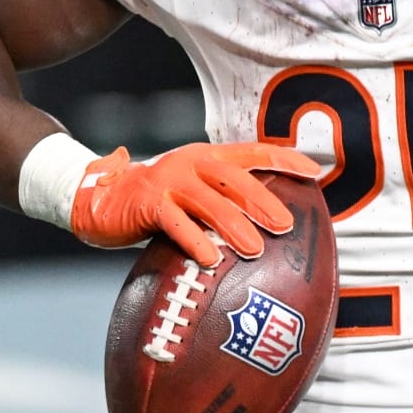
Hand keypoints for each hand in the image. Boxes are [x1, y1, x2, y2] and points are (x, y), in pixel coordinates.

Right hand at [69, 142, 320, 266]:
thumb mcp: (190, 192)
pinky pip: (176, 223)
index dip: (285, 159)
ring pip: (209, 202)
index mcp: (207, 156)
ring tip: (255, 249)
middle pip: (235, 179)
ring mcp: (169, 181)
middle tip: (287, 225)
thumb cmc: (153, 202)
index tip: (315, 172)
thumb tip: (265, 221)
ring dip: (235, 226)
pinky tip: (210, 260)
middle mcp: (191, 162)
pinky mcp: (148, 203)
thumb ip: (220, 198)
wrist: (98, 198)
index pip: (253, 152)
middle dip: (264, 201)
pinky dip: (195, 241)